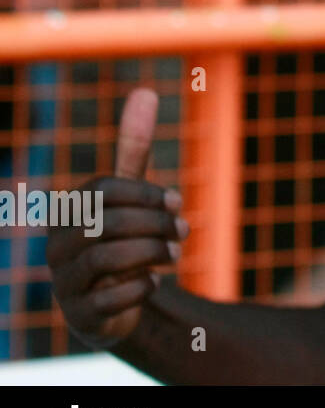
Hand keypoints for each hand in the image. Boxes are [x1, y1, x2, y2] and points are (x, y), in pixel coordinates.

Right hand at [48, 88, 187, 348]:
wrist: (115, 301)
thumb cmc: (123, 236)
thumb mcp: (129, 194)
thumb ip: (132, 147)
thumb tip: (145, 91)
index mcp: (68, 210)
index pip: (104, 189)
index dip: (146, 193)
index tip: (177, 202)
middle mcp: (57, 245)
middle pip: (107, 222)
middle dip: (155, 224)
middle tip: (185, 231)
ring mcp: (63, 282)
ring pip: (106, 258)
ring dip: (153, 254)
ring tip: (176, 255)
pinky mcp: (79, 316)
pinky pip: (108, 299)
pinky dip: (139, 289)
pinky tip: (155, 284)